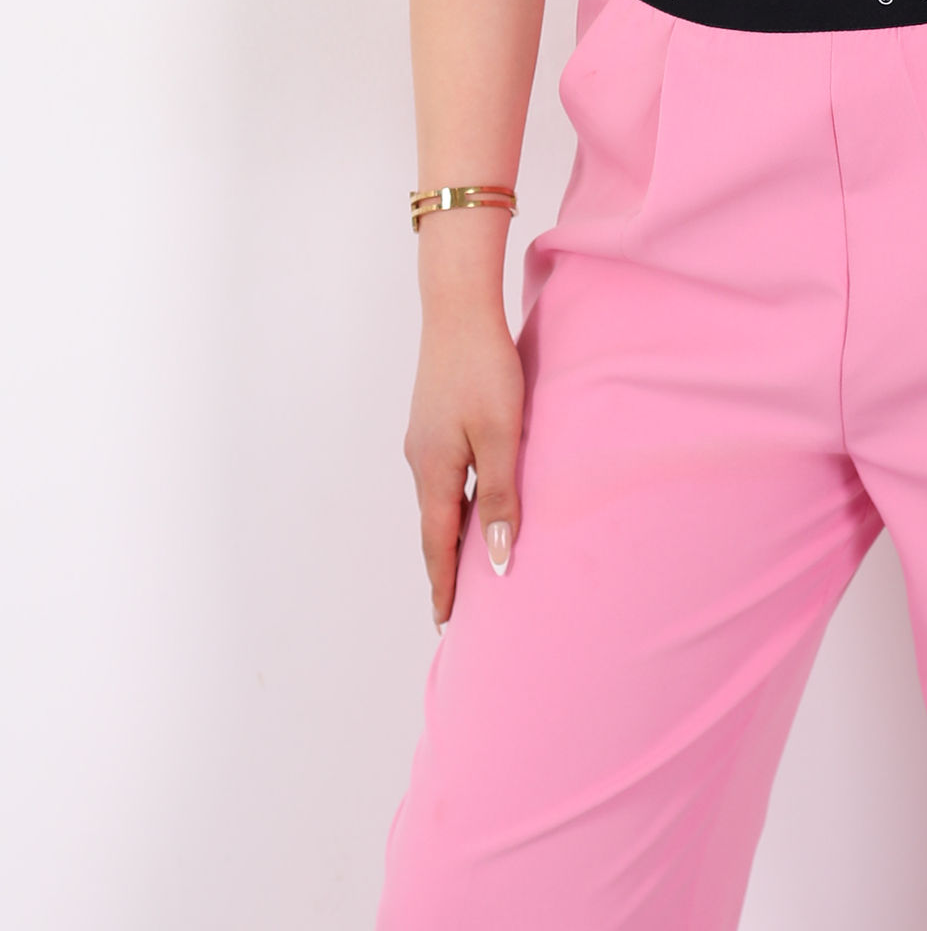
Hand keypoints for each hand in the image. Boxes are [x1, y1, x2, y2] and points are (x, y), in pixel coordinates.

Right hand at [403, 306, 525, 626]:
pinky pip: (442, 475)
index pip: (437, 544)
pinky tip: (470, 501)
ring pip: (438, 499)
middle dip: (443, 567)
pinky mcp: (432, 419)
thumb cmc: (484, 369)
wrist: (458, 308)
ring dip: (449, 534)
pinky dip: (453, 502)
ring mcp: (423, 438)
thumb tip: (499, 558)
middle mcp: (420, 459)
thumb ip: (500, 496)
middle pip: (433, 526)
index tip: (444, 622)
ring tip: (466, 564)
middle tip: (453, 606)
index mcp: (434, 470)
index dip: (443, 585)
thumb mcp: (501, 436)